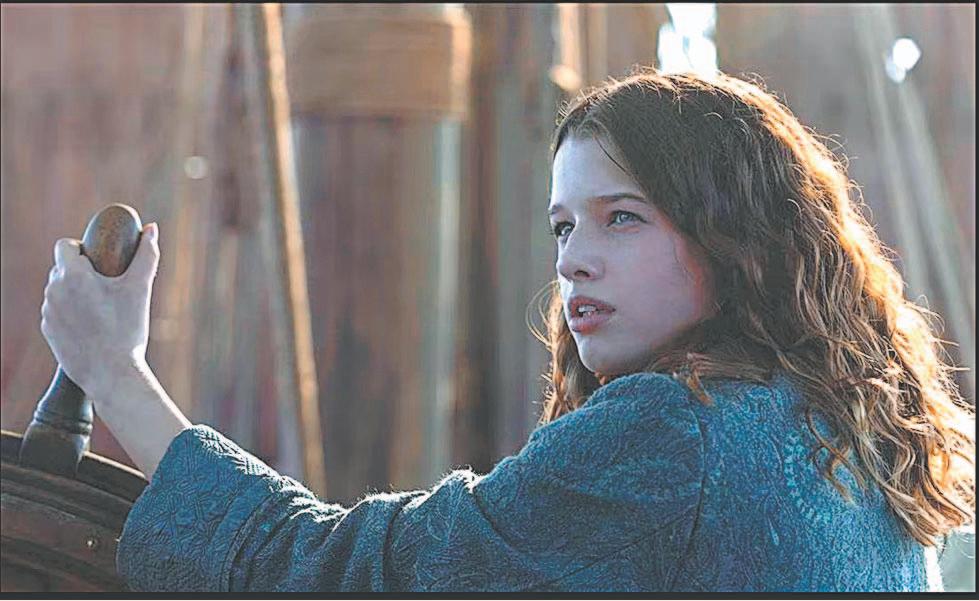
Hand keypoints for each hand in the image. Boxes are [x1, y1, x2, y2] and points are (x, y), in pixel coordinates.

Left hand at [40, 222, 160, 399]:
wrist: (110, 373)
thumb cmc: (126, 330)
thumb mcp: (140, 289)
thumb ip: (146, 255)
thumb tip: (152, 229)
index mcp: (73, 276)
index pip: (64, 245)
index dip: (81, 249)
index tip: (98, 262)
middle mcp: (54, 291)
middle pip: (61, 268)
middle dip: (80, 272)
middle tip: (106, 287)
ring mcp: (48, 312)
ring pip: (58, 291)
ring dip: (74, 293)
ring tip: (101, 310)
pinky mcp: (48, 331)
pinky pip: (56, 312)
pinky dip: (70, 313)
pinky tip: (92, 326)